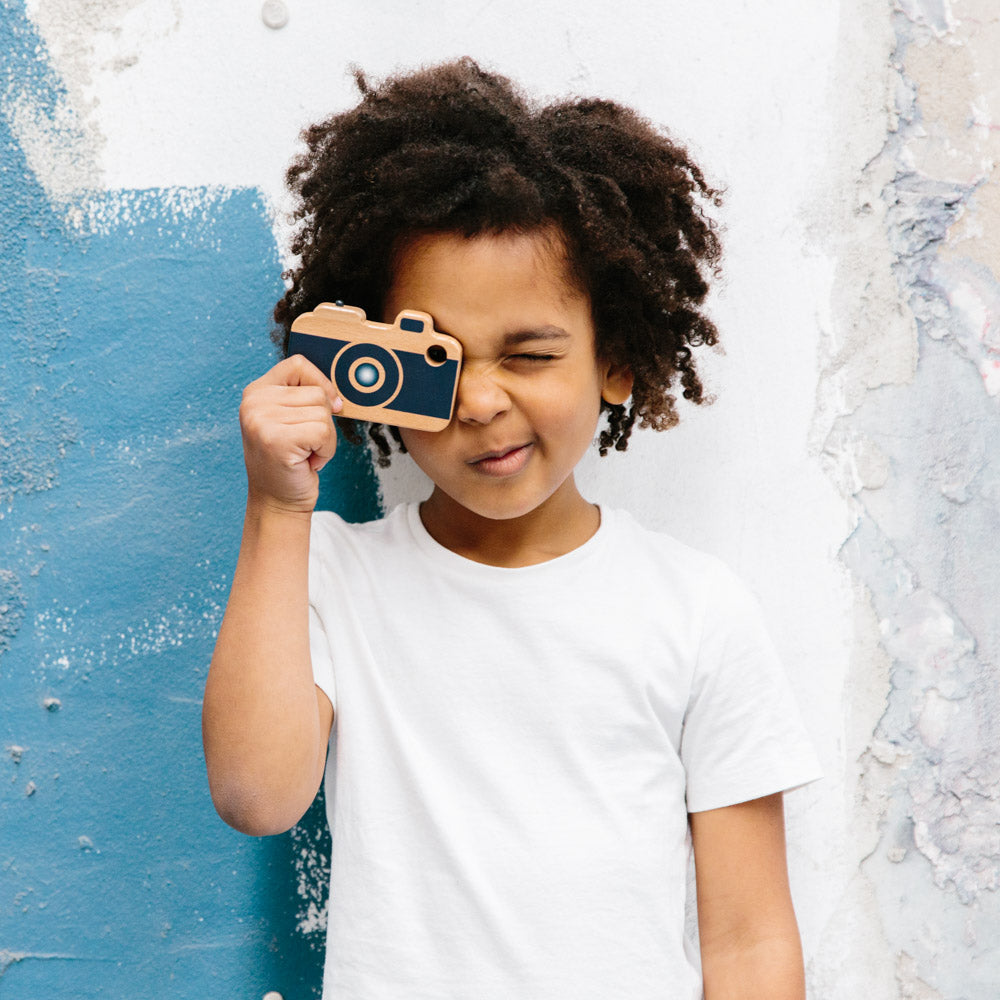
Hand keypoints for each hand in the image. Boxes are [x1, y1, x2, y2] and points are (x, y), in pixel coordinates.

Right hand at [239, 355, 341, 512]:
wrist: (277, 502)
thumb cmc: (290, 461)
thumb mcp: (291, 420)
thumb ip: (305, 397)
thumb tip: (338, 392)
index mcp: (257, 392)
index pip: (298, 364)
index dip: (321, 382)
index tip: (329, 405)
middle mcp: (254, 402)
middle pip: (317, 392)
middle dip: (324, 422)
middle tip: (305, 444)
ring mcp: (261, 420)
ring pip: (323, 412)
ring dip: (325, 438)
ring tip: (305, 453)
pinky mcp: (276, 439)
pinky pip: (324, 431)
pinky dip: (326, 450)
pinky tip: (308, 462)